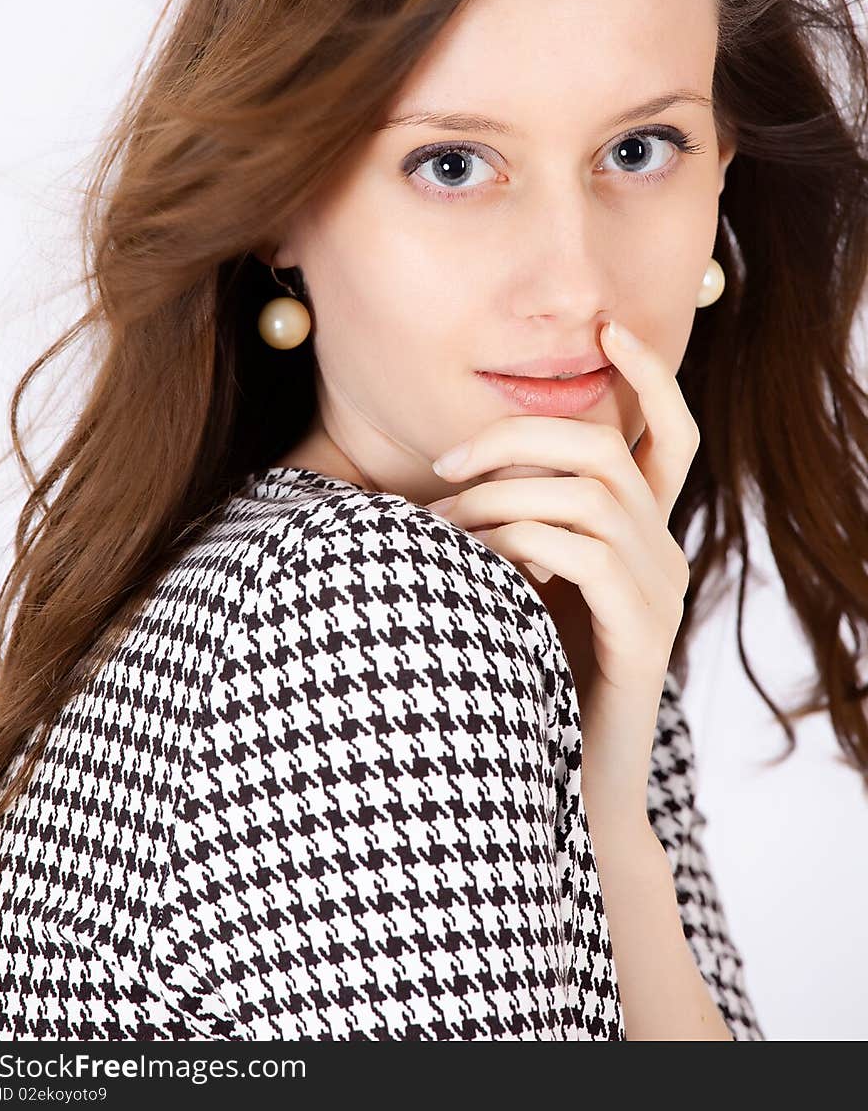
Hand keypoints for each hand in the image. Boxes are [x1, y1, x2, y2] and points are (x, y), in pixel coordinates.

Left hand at [425, 319, 699, 825]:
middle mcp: (662, 551)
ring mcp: (658, 592)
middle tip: (446, 459)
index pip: (670, 435)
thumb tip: (451, 472)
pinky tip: (477, 563)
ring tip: (444, 525)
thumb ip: (512, 529)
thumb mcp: (519, 589)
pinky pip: (584, 555)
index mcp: (641, 533)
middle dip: (520, 435)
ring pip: (590, 495)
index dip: (649, 377)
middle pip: (608, 450)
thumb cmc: (522, 677)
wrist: (561, 787)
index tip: (608, 327)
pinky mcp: (642, 634)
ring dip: (503, 495)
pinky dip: (520, 541)